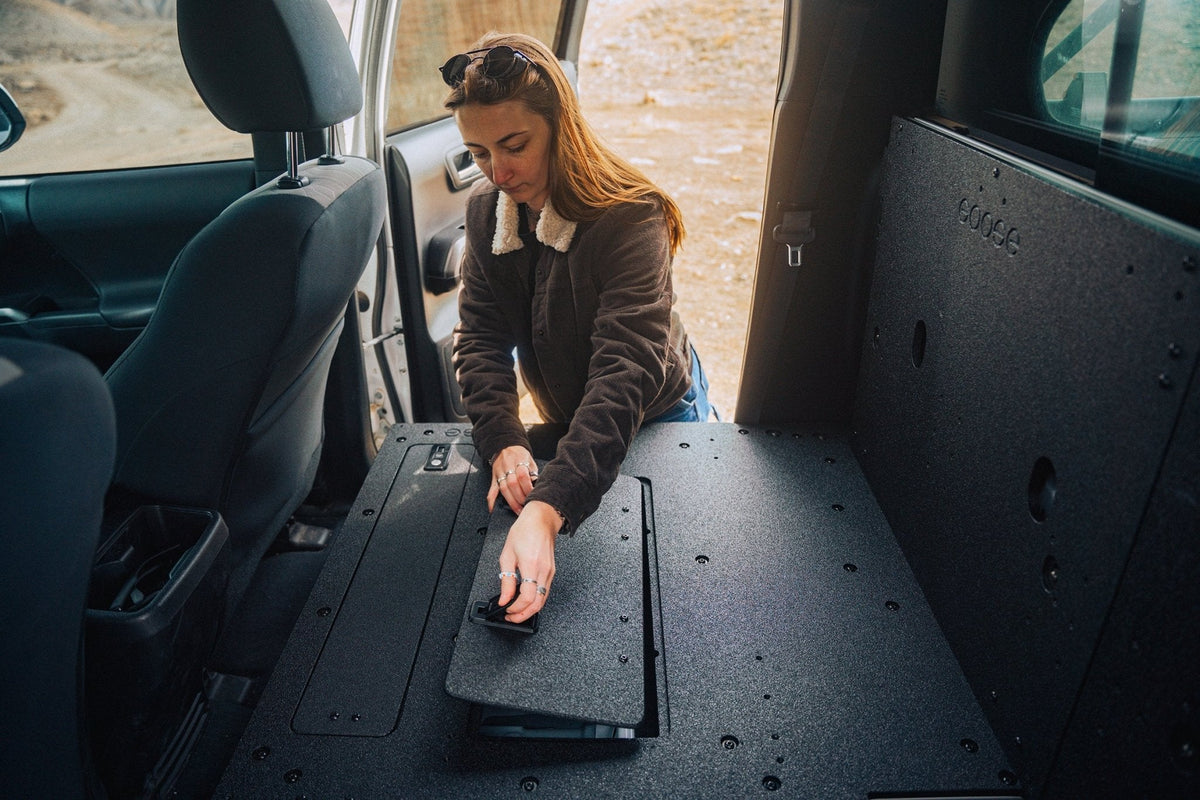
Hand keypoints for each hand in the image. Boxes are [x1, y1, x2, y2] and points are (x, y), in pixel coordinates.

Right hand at [488, 445, 537, 514]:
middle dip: (520, 497)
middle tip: (526, 506)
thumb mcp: (530, 460)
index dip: (528, 487)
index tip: (533, 495)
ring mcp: (499, 472)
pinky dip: (491, 500)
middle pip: (512, 484)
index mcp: (519, 460)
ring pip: (503, 488)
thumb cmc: (520, 455)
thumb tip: (537, 486)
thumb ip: (533, 472)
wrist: (506, 445)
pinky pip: (492, 489)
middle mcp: (508, 466)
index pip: (523, 476)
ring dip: (511, 502)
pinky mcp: (494, 477)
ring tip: (518, 511)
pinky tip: (493, 509)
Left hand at [497, 500, 562, 622]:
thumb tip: (504, 598)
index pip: (527, 597)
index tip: (506, 609)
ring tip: (516, 610)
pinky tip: (525, 600)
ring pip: (543, 600)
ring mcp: (550, 572)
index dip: (516, 608)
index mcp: (531, 565)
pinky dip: (535, 600)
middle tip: (511, 616)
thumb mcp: (507, 554)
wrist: (541, 519)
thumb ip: (506, 580)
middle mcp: (544, 571)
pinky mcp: (551, 572)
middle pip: (538, 603)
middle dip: (524, 615)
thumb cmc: (524, 531)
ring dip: (530, 609)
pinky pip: (544, 592)